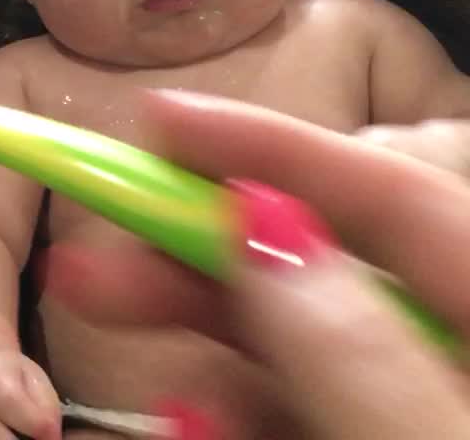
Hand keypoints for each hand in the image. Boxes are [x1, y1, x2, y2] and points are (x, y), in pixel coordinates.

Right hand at [47, 89, 469, 438]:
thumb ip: (354, 354)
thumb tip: (263, 239)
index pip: (393, 196)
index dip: (269, 145)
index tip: (156, 115)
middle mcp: (452, 343)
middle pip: (317, 266)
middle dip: (197, 247)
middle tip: (89, 255)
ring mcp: (411, 403)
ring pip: (290, 343)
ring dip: (191, 328)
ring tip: (103, 325)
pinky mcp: (364, 437)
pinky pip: (289, 410)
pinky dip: (227, 406)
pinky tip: (183, 416)